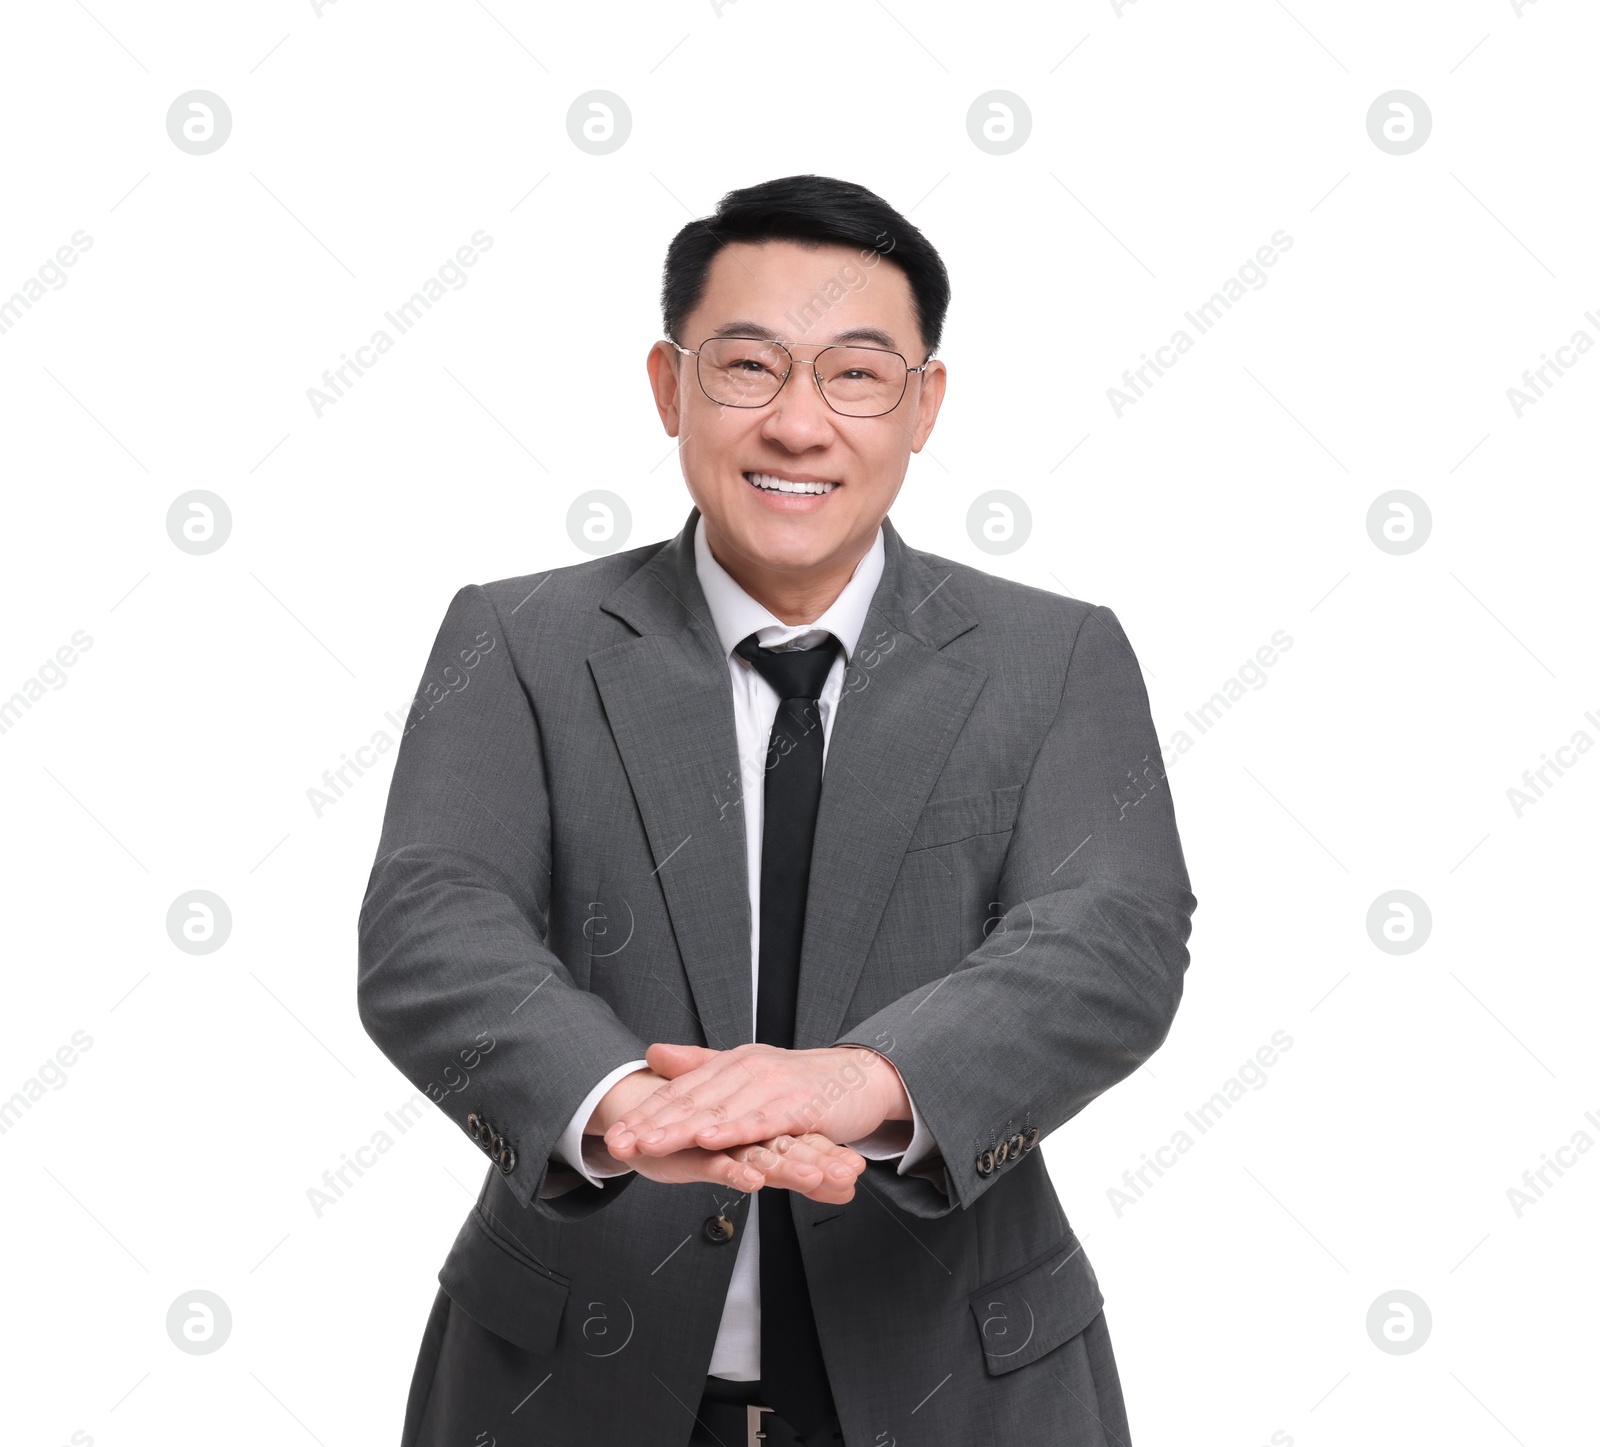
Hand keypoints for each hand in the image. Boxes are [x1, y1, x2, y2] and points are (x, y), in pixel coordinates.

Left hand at [602, 1042, 910, 1164]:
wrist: (862, 1078)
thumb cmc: (803, 1082)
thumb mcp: (747, 1071)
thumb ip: (700, 1064)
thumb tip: (653, 1053)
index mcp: (732, 1063)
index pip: (680, 1092)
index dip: (645, 1114)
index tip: (612, 1135)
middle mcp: (748, 1069)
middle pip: (692, 1101)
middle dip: (651, 1124)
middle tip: (618, 1142)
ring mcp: (774, 1085)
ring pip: (721, 1110)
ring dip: (682, 1128)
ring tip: (650, 1144)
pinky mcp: (801, 1105)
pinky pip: (763, 1120)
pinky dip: (736, 1128)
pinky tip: (711, 1138)